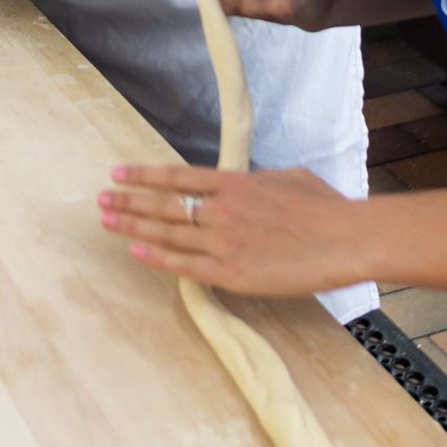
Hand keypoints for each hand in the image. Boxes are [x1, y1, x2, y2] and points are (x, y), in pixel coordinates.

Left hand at [98, 164, 369, 294]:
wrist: (345, 238)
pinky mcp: (233, 273)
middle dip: (128, 202)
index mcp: (234, 182)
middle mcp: (221, 210)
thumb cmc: (324, 206)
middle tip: (101, 200)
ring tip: (108, 222)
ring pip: (168, 234)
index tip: (117, 174)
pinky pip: (186, 266)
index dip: (143, 176)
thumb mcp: (286, 177)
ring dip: (134, 227)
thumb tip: (241, 183)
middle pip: (163, 205)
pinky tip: (137, 252)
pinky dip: (158, 258)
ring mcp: (224, 242)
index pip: (176, 178)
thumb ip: (255, 182)